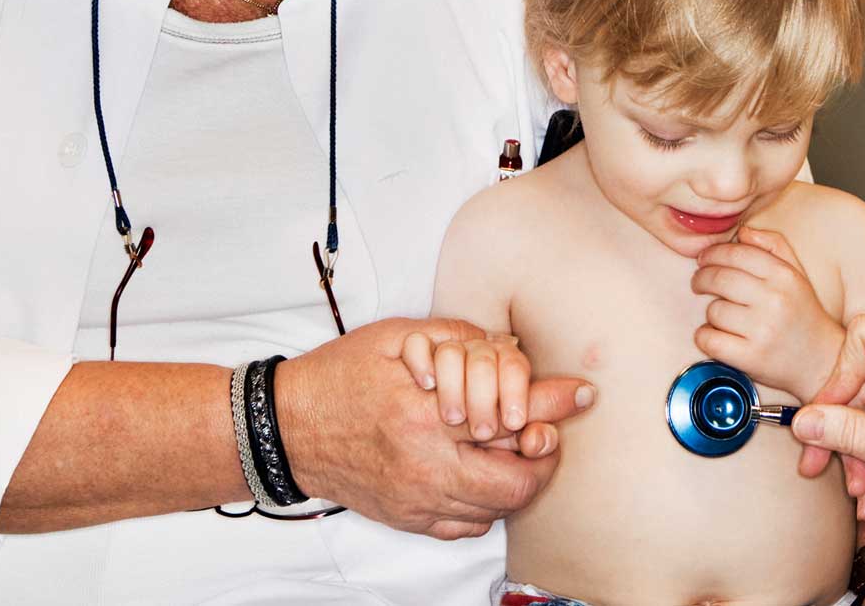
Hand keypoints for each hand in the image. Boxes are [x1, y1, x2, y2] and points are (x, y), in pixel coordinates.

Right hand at [276, 317, 595, 539]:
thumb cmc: (339, 377)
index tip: (577, 395)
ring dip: (514, 482)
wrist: (286, 427)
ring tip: (512, 452)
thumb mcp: (398, 338)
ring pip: (495, 510)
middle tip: (542, 434)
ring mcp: (415, 501)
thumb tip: (509, 346)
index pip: (510, 424)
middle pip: (514, 484)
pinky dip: (485, 506)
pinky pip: (467, 526)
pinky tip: (480, 477)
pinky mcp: (406, 518)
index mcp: (423, 418)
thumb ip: (457, 341)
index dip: (551, 409)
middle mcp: (423, 468)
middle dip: (540, 459)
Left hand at [691, 226, 844, 398]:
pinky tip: (718, 336)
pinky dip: (706, 337)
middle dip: (701, 279)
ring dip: (712, 313)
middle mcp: (774, 300)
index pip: (736, 252)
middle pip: (718, 278)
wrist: (822, 362)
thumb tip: (743, 231)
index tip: (703, 259)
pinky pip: (708, 339)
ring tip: (725, 317)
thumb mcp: (797, 275)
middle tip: (699, 283)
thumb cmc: (803, 315)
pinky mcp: (751, 357)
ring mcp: (762, 330)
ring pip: (713, 310)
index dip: (712, 253)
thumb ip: (774, 246)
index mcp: (784, 276)